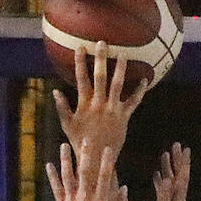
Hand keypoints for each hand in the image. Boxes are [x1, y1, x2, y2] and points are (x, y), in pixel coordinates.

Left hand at [47, 139, 128, 200]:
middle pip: (85, 172)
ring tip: (63, 146)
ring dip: (65, 160)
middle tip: (85, 140)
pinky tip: (49, 165)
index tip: (107, 149)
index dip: (107, 162)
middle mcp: (85, 198)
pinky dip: (52, 176)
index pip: (105, 177)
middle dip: (86, 155)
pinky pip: (56, 188)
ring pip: (67, 177)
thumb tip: (125, 188)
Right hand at [53, 41, 148, 165]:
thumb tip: (55, 92)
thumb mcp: (67, 125)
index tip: (81, 48)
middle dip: (101, 59)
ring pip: (118, 85)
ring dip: (120, 69)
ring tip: (123, 55)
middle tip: (103, 43)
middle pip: (100, 77)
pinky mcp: (124, 116)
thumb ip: (62, 107)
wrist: (97, 157)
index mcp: (85, 104)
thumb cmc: (80, 141)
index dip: (80, 63)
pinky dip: (139, 91)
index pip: (81, 79)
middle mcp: (99, 104)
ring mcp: (113, 109)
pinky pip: (133, 102)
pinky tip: (145, 80)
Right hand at [146, 143, 189, 200]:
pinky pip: (163, 190)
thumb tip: (166, 179)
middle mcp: (177, 200)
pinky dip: (160, 180)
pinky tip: (157, 175)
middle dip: (178, 161)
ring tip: (166, 154)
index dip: (183, 163)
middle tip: (176, 145)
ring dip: (169, 168)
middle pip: (179, 176)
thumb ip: (164, 197)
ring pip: (171, 181)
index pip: (182, 177)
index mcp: (178, 200)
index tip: (184, 148)